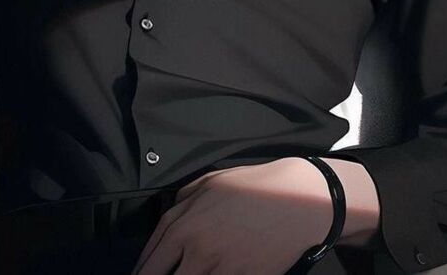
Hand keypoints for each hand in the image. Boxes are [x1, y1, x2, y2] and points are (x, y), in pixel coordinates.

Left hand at [129, 158, 332, 274]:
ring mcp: (222, 269)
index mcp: (184, 224)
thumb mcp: (209, 182)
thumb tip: (166, 220)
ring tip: (194, 273)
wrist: (296, 200)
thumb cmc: (253, 187)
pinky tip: (214, 274)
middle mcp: (198, 250)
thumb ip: (181, 201)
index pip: (150, 263)